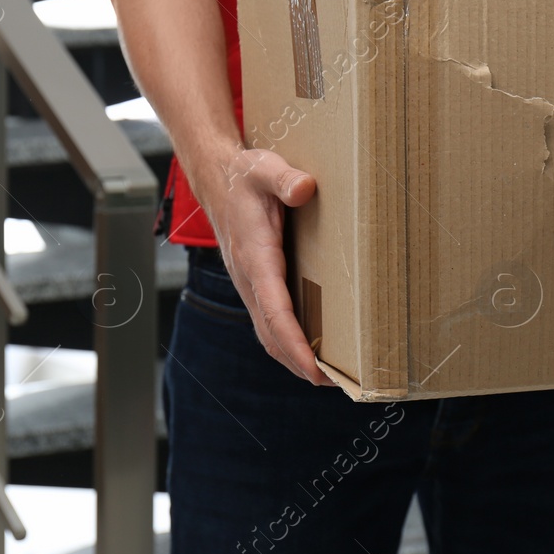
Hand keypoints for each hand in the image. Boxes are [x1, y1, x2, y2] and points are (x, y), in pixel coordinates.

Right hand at [197, 145, 331, 384]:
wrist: (217, 178)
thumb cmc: (244, 175)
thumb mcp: (265, 168)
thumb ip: (285, 178)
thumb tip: (305, 188)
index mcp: (254, 256)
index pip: (274, 309)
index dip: (294, 342)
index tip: (314, 369)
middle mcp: (249, 277)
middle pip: (271, 333)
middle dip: (299, 363)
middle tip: (336, 385)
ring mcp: (249, 284)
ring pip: (268, 332)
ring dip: (294, 358)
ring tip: (328, 378)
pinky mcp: (255, 283)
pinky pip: (269, 321)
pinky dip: (287, 342)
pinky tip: (310, 350)